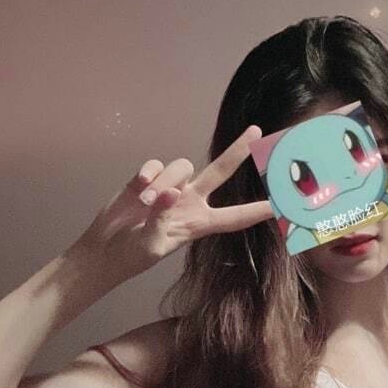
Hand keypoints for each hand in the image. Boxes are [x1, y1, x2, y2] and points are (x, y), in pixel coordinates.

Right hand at [72, 124, 274, 281]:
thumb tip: (169, 193)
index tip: (281, 205)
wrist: (105, 248)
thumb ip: (160, 218)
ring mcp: (171, 188)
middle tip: (256, 132)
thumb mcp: (150, 245)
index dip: (257, 211)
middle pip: (220, 171)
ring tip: (142, 205)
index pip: (235, 217)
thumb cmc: (133, 255)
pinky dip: (147, 174)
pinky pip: (156, 164)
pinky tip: (136, 190)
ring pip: (181, 166)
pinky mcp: (150, 178)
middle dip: (237, 151)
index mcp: (199, 224)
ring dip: (163, 182)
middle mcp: (191, 201)